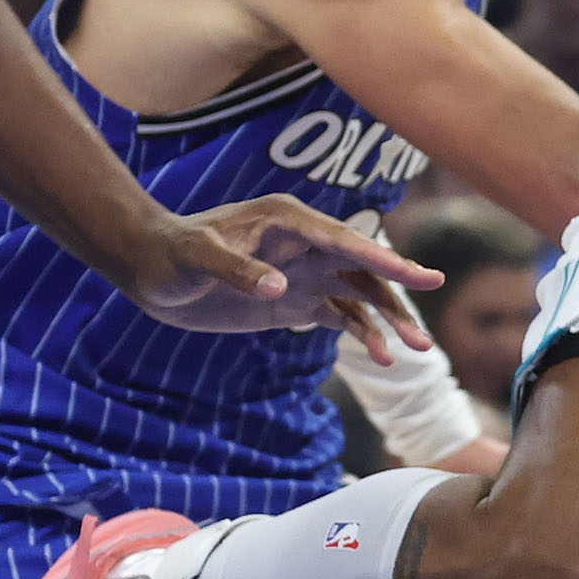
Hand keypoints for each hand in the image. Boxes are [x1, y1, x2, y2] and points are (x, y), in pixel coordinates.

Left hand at [119, 197, 438, 357]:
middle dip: (399, 297)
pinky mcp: (295, 300)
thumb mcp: (197, 258)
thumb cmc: (171, 254)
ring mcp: (304, 273)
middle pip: (366, 270)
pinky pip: (340, 315)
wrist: (151, 270)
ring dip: (389, 320)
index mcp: (290, 221)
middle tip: (428, 329)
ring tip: (418, 351)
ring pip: (361, 294)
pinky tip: (382, 356)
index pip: (346, 242)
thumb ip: (236, 269)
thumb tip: (277, 285)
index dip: (386, 260)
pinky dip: (363, 332)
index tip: (422, 277)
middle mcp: (307, 244)